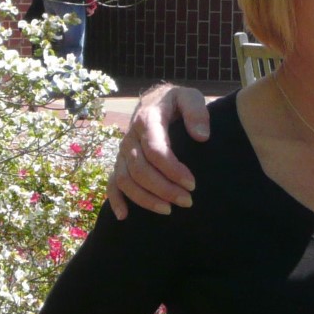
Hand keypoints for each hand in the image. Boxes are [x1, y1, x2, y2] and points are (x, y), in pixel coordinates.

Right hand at [106, 85, 208, 217]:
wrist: (156, 100)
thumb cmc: (176, 102)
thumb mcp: (189, 97)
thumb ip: (196, 111)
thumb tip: (201, 137)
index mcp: (147, 119)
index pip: (155, 150)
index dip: (172, 170)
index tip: (192, 184)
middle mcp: (130, 137)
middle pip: (140, 169)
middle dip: (163, 189)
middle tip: (187, 201)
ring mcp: (123, 151)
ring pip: (125, 179)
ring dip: (145, 198)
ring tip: (168, 210)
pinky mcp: (120, 161)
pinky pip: (112, 182)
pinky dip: (115, 199)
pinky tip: (124, 216)